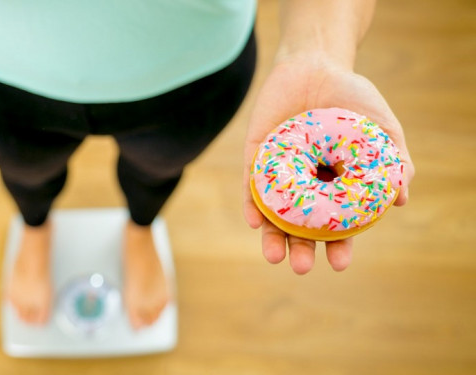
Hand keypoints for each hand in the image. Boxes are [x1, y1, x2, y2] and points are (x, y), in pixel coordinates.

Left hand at [242, 53, 414, 273]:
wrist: (316, 63)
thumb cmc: (353, 99)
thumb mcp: (382, 129)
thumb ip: (394, 162)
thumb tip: (400, 200)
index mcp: (335, 187)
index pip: (336, 225)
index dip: (338, 246)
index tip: (339, 264)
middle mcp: (305, 186)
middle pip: (301, 227)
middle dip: (301, 250)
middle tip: (301, 267)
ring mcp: (280, 173)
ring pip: (272, 213)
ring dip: (272, 237)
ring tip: (274, 256)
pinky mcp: (256, 157)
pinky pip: (251, 185)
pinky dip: (252, 204)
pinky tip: (254, 220)